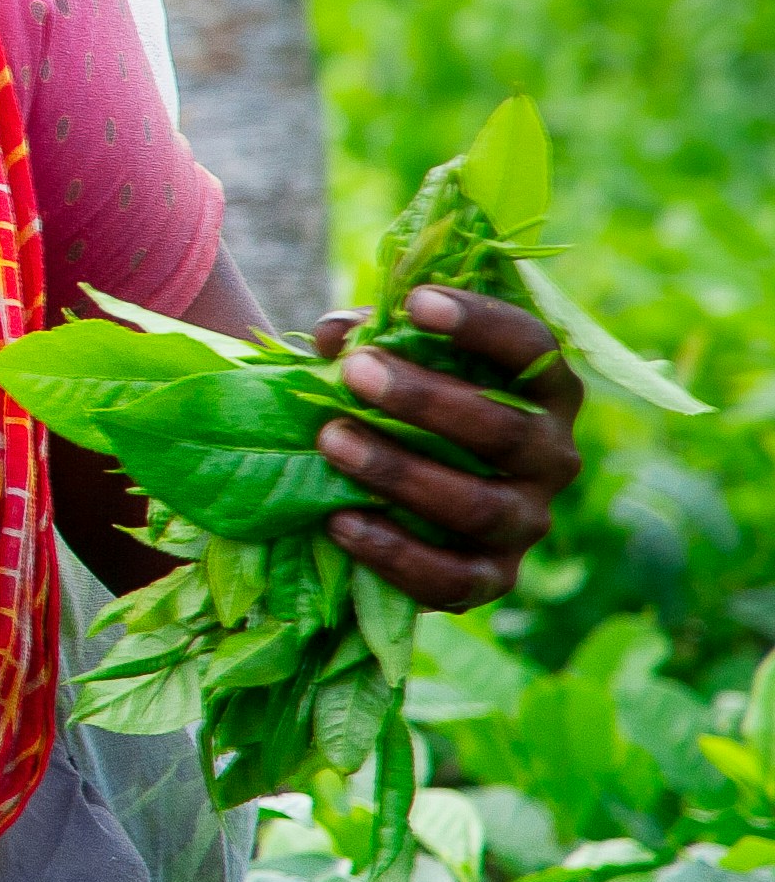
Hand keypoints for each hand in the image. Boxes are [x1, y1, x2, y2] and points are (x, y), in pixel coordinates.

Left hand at [310, 284, 584, 610]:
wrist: (401, 503)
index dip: (481, 323)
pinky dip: (393, 552)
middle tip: (355, 372)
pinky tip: (339, 522)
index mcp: (544, 392)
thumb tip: (336, 334)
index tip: (417, 302)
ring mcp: (526, 522)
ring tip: (330, 439)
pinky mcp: (492, 579)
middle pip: (505, 430)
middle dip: (425, 400)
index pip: (533, 350)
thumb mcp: (394, 367)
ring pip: (477, 506)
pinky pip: (451, 578)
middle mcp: (552, 457)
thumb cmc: (403, 412)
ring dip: (400, 472)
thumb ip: (370, 342)